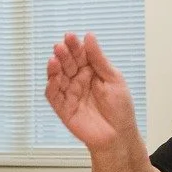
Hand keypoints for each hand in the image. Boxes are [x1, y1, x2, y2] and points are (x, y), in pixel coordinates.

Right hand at [46, 33, 140, 153]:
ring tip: (55, 59)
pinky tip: (54, 77)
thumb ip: (99, 59)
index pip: (80, 55)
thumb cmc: (120, 107)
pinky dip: (52, 86)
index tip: (70, 37)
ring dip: (54, 68)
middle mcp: (78, 80)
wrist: (119, 134)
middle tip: (61, 47)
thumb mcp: (113, 78)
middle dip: (63, 55)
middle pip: (67, 64)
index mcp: (91, 71)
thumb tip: (89, 36)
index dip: (75, 46)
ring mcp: (70, 94)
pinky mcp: (63, 108)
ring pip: (57, 78)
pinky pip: (54, 96)